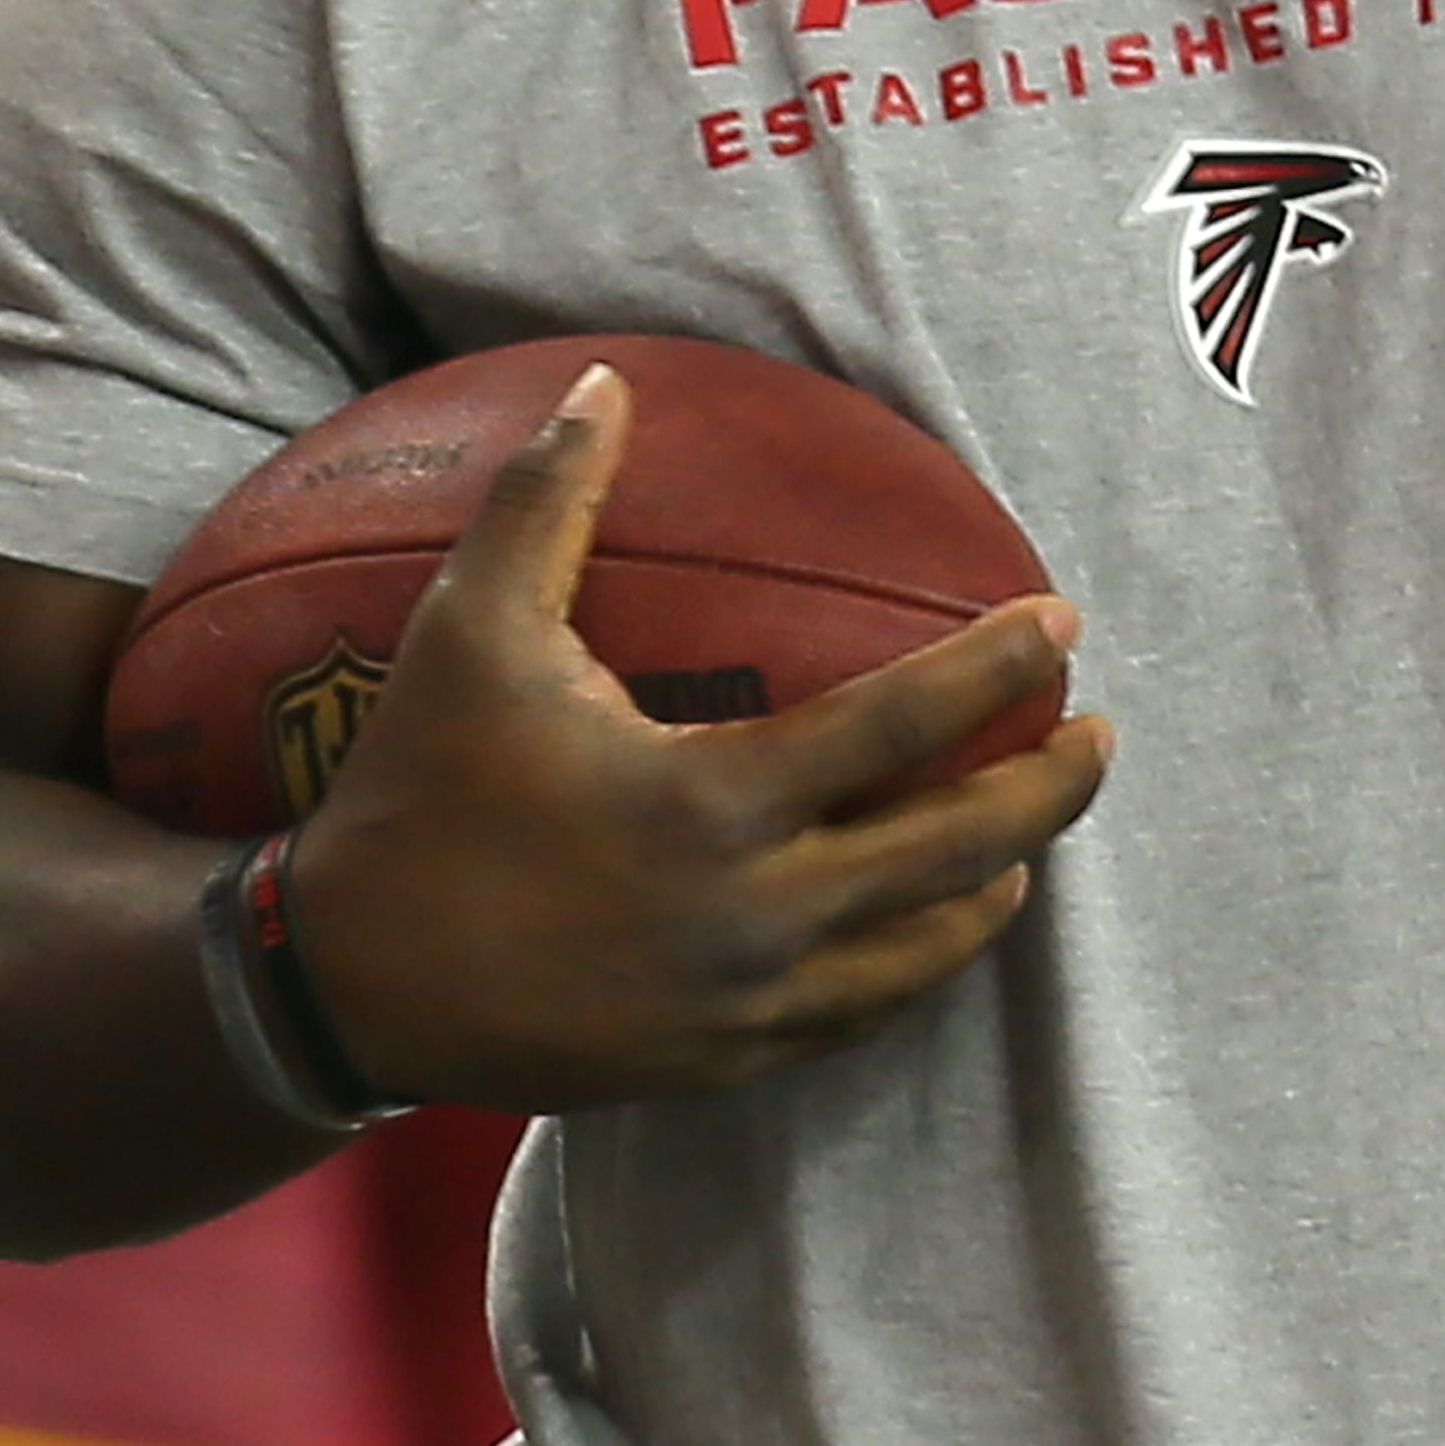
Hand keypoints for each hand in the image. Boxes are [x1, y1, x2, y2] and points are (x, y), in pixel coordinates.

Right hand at [287, 366, 1113, 1115]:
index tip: (1063, 628)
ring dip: (995, 889)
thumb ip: (550, 502)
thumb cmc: (417, 792)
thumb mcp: (468, 630)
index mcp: (717, 800)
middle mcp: (756, 913)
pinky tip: (926, 931)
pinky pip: (856, 1017)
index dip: (1000, 671)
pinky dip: (912, 969)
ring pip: (925, 952)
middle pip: (960, 851)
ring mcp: (746, 1002)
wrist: (348, 983)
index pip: (906, 727)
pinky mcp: (723, 1063)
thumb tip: (603, 382)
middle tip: (1096, 736)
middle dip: (1051, 790)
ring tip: (1027, 843)